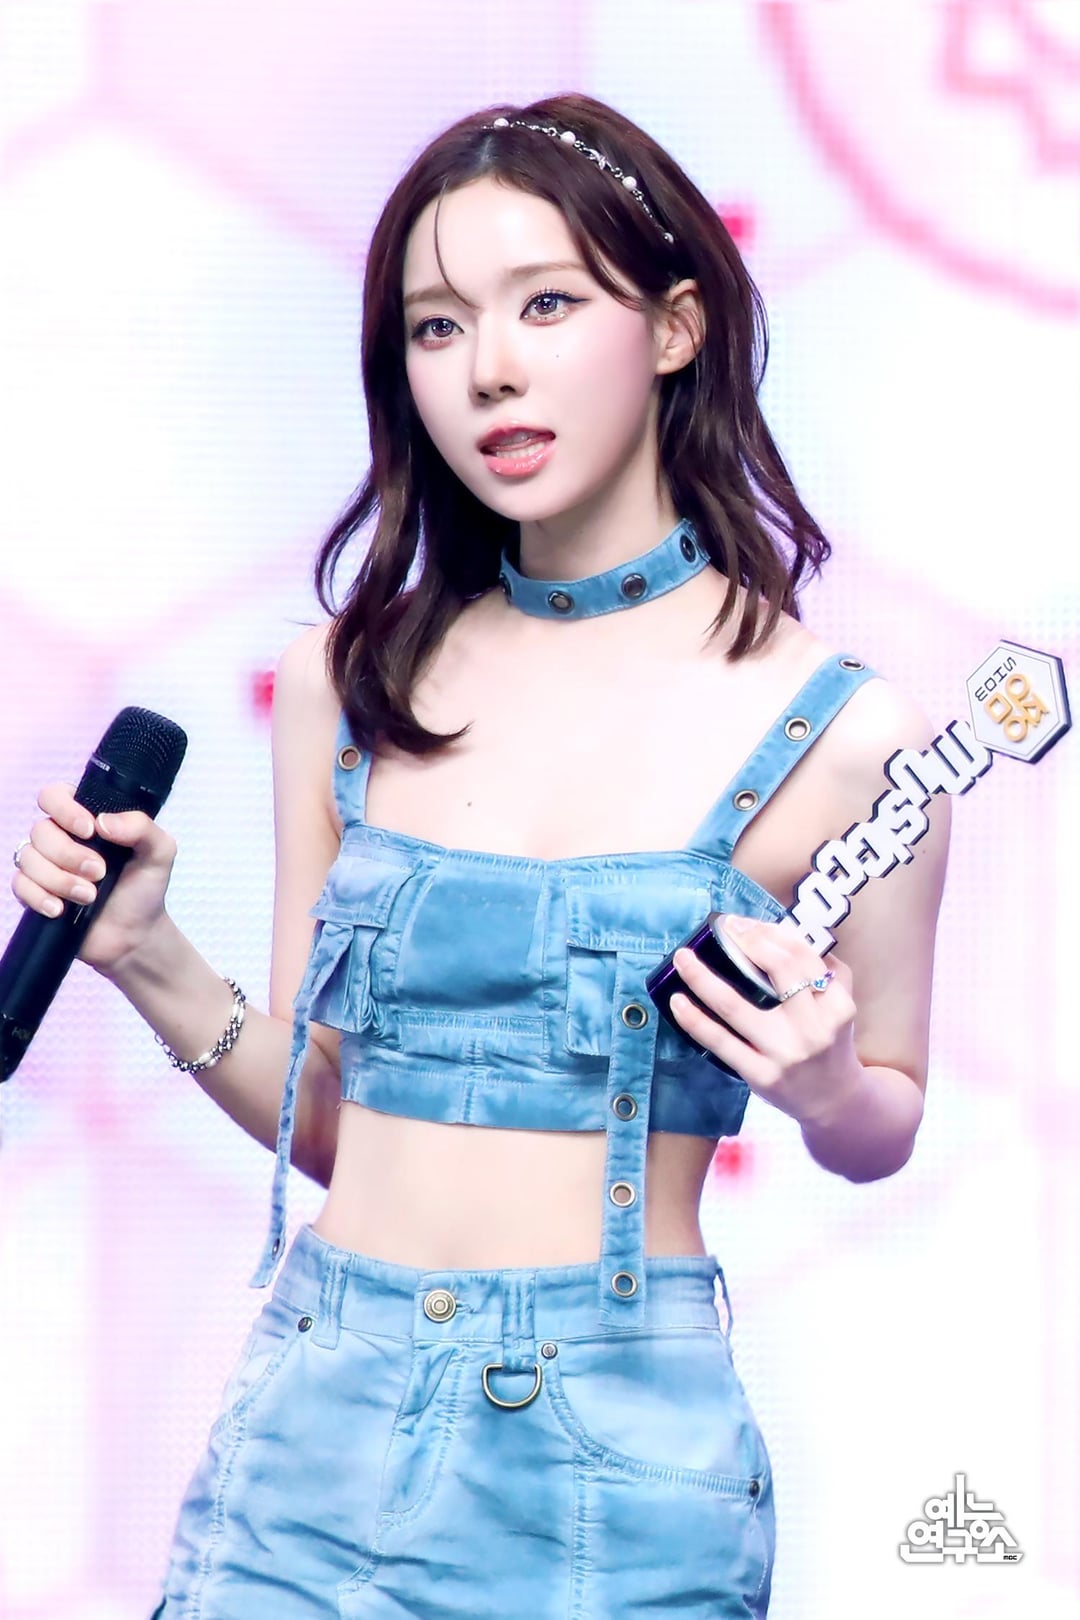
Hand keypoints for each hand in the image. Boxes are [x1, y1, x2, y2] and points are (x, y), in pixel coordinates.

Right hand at [10, 781, 177, 976]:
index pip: (56, 796)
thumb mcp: (160, 853)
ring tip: (89, 896)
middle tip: (100, 873)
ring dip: (59, 879)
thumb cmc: (144, 890)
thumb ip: (142, 827)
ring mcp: (47, 866)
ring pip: (28, 858)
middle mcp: (63, 838)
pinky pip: (20, 885)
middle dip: (70, 855)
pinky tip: (61, 909)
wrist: (135, 936)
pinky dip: (40, 897)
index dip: (65, 809)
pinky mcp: (36, 892)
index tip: (89, 830)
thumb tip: (103, 821)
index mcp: (88, 821)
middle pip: (41, 830)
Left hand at [668, 915, 862, 1126]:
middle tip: (724, 927)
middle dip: (747, 940)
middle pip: (778, 970)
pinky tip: (678, 1001)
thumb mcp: (840, 1005)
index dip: (771, 932)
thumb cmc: (830, 1042)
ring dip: (702, 977)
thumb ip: (826, 969)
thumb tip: (781, 931)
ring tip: (682, 958)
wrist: (835, 1102)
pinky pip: (721, 1042)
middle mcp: (813, 1027)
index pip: (802, 956)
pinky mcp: (761, 1075)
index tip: (745, 922)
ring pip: (736, 1006)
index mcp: (836, 1004)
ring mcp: (785, 1053)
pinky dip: (695, 1020)